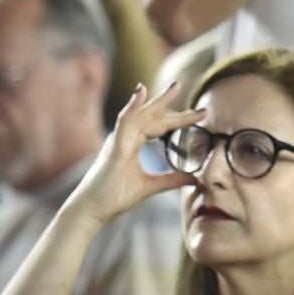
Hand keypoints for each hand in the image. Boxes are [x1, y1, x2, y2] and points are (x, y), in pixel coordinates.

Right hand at [65, 83, 203, 226]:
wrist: (92, 210)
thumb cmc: (114, 196)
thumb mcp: (151, 186)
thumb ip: (172, 180)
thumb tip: (195, 178)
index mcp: (133, 143)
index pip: (160, 125)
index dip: (179, 119)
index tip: (201, 114)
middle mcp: (126, 137)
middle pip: (152, 116)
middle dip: (170, 102)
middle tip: (184, 84)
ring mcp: (119, 140)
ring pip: (141, 114)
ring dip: (158, 100)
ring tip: (175, 87)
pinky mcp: (114, 147)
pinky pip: (124, 122)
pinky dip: (133, 106)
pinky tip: (141, 92)